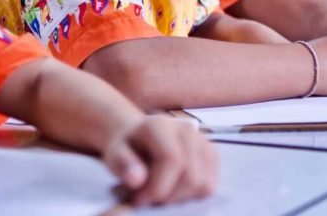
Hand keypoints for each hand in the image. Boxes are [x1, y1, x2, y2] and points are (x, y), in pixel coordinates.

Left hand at [101, 116, 216, 206]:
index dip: (158, 187)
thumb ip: (123, 164)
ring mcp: (203, 141)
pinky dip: (192, 195)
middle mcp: (187, 130)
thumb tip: (137, 180)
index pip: (172, 159)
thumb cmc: (128, 147)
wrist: (140, 137)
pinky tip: (174, 190)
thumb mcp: (115, 153)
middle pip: (190, 176)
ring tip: (161, 192)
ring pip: (203, 184)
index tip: (140, 200)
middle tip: (148, 199)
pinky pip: (210, 186)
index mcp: (160, 125)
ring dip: (180, 198)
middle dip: (168, 196)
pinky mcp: (212, 155)